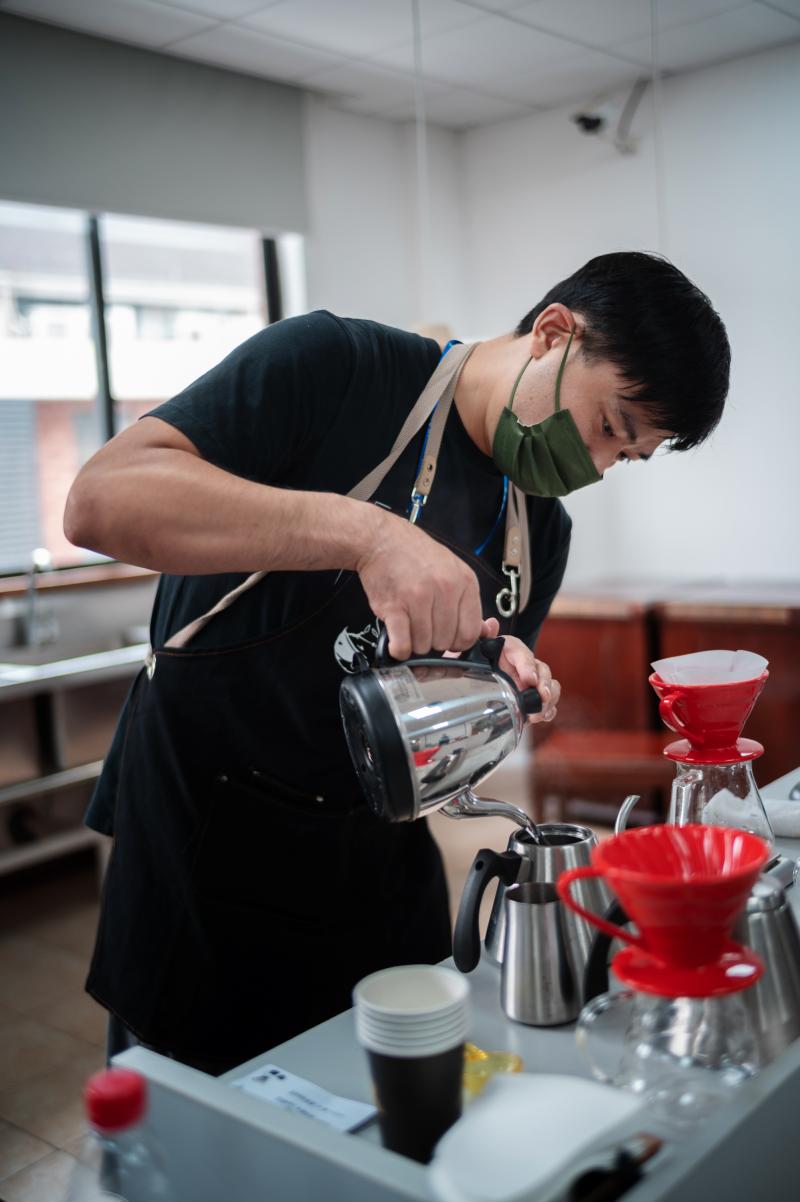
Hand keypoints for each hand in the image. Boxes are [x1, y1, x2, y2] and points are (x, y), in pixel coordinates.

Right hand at [357, 511, 482, 660]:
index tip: (449, 639)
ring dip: (415, 643)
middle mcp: (445, 589)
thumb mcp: (453, 569)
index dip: (458, 642)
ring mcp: (419, 598)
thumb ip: (465, 600)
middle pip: (447, 642)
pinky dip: (400, 649)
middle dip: (434, 642)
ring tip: (409, 626)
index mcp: (465, 582)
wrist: (381, 540)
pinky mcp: (394, 607)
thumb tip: (477, 633)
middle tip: (424, 628)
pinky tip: (397, 640)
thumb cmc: (415, 555)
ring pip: (424, 646)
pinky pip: (403, 644)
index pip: (470, 632)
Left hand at [479, 617, 559, 723]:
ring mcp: (530, 682)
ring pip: (549, 686)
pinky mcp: (531, 698)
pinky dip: (548, 710)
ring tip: (539, 712)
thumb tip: (489, 625)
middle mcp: (524, 664)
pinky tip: (543, 716)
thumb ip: (481, 636)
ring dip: (549, 699)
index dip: (528, 667)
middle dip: (545, 684)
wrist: (470, 677)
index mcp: (510, 649)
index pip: (523, 654)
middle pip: (542, 670)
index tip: (529, 679)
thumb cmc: (472, 661)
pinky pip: (547, 702)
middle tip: (542, 696)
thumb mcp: (473, 649)